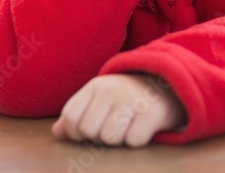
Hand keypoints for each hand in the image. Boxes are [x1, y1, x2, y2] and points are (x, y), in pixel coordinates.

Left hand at [51, 73, 186, 147]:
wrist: (167, 83)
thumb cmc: (126, 98)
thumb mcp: (100, 99)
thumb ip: (77, 114)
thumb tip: (56, 133)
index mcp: (95, 86)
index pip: (71, 118)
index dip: (77, 132)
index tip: (93, 129)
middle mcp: (111, 89)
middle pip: (89, 130)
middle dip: (100, 137)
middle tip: (115, 126)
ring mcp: (132, 99)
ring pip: (110, 138)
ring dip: (120, 139)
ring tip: (129, 126)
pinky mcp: (152, 112)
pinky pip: (133, 141)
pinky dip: (137, 140)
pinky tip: (143, 127)